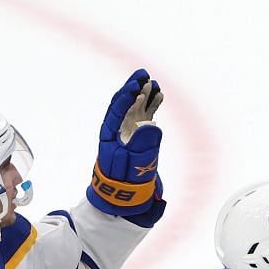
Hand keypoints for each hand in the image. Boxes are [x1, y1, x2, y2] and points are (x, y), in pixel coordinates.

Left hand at [89, 68, 163, 217]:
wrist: (124, 194)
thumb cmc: (125, 180)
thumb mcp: (133, 163)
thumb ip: (142, 144)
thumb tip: (152, 124)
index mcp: (110, 134)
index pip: (116, 109)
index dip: (126, 96)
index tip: (136, 85)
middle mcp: (117, 130)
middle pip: (124, 104)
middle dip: (133, 88)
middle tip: (143, 75)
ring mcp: (128, 132)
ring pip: (135, 108)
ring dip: (143, 94)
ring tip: (153, 82)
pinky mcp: (138, 136)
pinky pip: (144, 116)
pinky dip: (151, 106)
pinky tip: (159, 96)